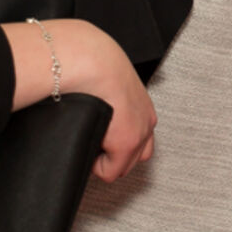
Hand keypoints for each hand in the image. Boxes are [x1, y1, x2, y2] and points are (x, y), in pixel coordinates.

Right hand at [2, 20, 157, 181]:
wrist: (90, 60)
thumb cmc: (87, 66)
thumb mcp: (102, 81)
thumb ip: (102, 97)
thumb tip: (87, 105)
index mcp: (142, 107)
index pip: (138, 138)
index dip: (114, 144)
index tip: (98, 138)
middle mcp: (146, 121)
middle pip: (133, 157)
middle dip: (110, 156)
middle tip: (89, 141)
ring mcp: (140, 133)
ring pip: (122, 166)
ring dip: (104, 162)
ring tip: (86, 142)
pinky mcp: (126, 144)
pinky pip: (109, 172)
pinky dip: (94, 165)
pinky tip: (84, 143)